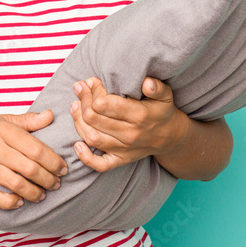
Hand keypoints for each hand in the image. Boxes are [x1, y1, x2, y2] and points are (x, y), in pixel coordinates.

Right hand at [0, 110, 67, 209]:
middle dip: (48, 179)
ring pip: (16, 184)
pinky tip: (21, 201)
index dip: (53, 161)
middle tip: (56, 183)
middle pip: (29, 168)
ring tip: (43, 194)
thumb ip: (29, 121)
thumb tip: (51, 115)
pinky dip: (11, 202)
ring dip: (34, 192)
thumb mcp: (4, 121)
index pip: (36, 149)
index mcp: (3, 130)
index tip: (62, 168)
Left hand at [70, 76, 185, 172]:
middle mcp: (129, 134)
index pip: (105, 104)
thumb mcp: (165, 95)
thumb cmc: (162, 112)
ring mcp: (124, 149)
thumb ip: (156, 87)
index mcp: (139, 116)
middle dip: (83, 100)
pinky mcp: (120, 160)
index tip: (91, 81)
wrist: (171, 138)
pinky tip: (77, 144)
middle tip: (79, 88)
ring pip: (91, 137)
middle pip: (94, 118)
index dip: (94, 91)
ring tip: (75, 105)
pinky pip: (99, 165)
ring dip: (78, 121)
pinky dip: (85, 157)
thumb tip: (146, 83)